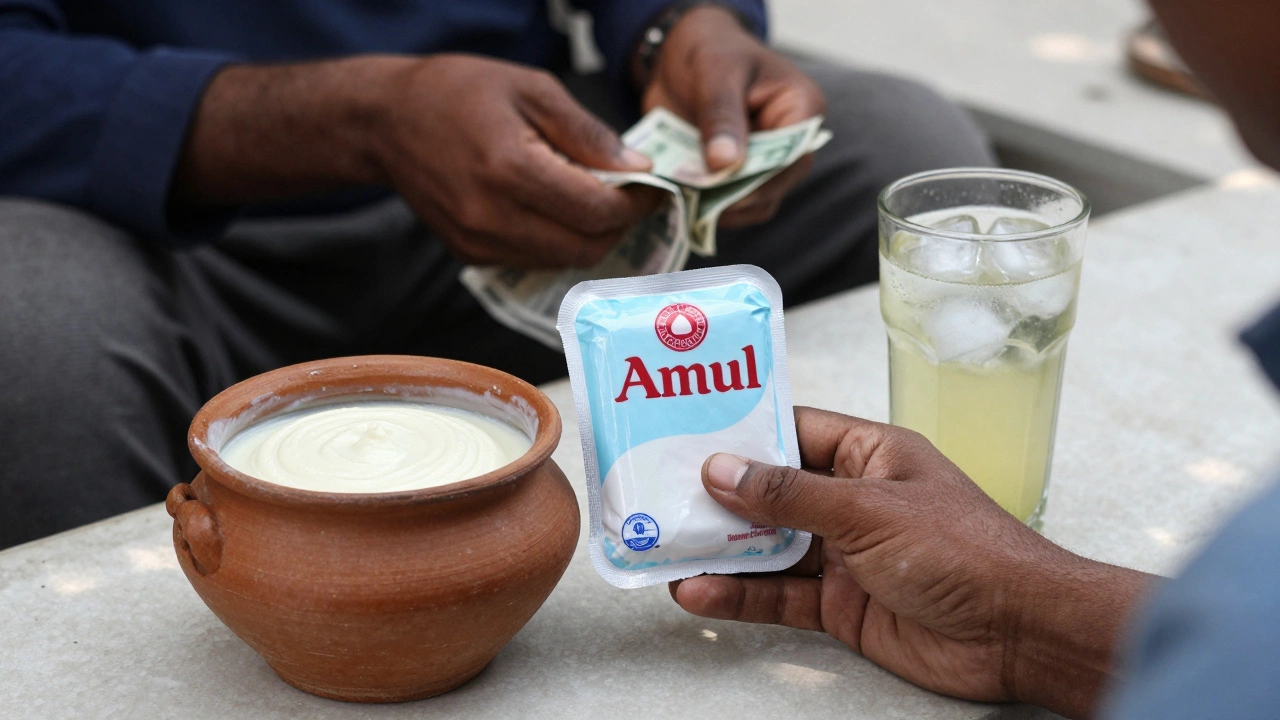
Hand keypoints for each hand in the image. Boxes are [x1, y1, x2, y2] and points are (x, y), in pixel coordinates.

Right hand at [376, 55, 662, 267]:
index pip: (596, 210)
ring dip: (591, 238)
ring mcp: (478, 242)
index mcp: (510, 168)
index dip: (636, 203)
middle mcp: (493, 216)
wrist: (386, 122)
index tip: (652, 187)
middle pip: (585, 247)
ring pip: (562, 261)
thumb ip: (587, 134)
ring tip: (597, 202)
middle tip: (631, 199)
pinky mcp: (470, 255)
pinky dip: (558, 241)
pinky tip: (557, 211)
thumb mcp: (531, 89)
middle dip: (619, 227)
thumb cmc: (458, 93)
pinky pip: (533, 260)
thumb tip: (636, 168)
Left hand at [640, 6, 825, 227]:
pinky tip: (681, 197)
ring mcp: (767, 163)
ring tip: (684, 197)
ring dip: (719, 207)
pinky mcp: (741, 177)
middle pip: (775, 186)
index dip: (761, 178)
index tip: (723, 191)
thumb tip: (726, 163)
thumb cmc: (709, 50)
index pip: (793, 155)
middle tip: (694, 197)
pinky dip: (706, 207)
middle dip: (736, 196)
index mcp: (802, 108)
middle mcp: (792, 142)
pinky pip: (732, 206)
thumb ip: (720, 116)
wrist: (683, 55)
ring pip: (755, 205)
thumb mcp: (715, 72)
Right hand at [670, 407, 1152, 719]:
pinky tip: (701, 593)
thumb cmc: (967, 551)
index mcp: (870, 455)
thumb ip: (790, 494)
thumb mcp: (868, 509)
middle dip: (717, 496)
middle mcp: (852, 500)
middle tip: (660, 493)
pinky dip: (738, 596)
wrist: (1018, 633)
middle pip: (770, 492)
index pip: (793, 431)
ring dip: (718, 550)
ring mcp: (843, 554)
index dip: (742, 431)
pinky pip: (777, 595)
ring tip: (665, 546)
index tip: (689, 430)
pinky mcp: (839, 604)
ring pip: (766, 547)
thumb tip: (724, 469)